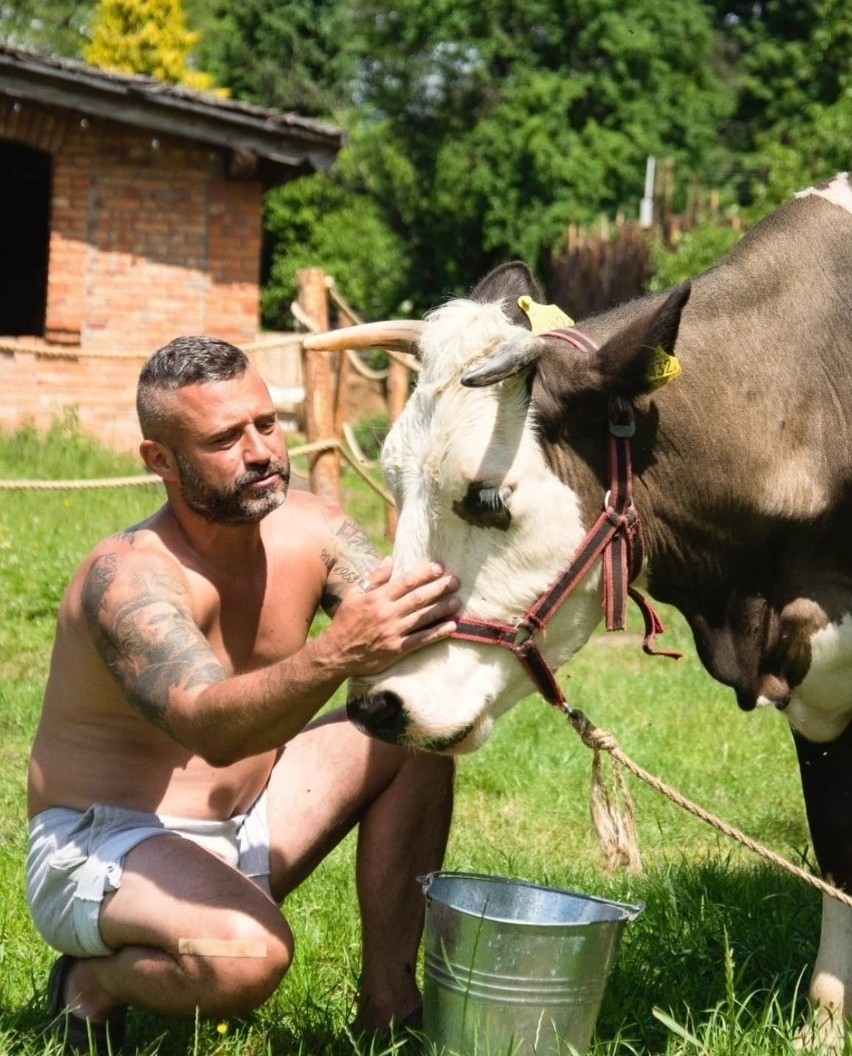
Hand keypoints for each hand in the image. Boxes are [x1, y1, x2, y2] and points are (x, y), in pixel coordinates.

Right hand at [320, 557, 459, 675]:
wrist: (337, 653)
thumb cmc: (346, 621)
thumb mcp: (354, 595)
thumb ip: (374, 578)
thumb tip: (390, 559)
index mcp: (377, 598)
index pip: (405, 582)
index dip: (424, 574)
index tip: (439, 567)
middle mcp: (387, 613)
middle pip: (418, 598)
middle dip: (438, 588)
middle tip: (455, 581)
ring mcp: (393, 632)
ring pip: (422, 618)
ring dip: (442, 609)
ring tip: (457, 602)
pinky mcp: (397, 649)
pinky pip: (421, 640)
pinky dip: (437, 633)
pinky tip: (451, 627)